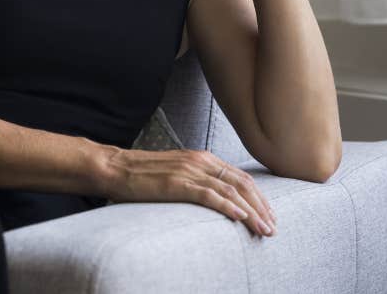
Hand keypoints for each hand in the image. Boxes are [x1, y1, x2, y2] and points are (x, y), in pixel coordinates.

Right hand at [99, 146, 278, 237]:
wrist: (114, 168)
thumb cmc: (142, 176)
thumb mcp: (176, 174)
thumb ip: (196, 181)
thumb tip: (214, 198)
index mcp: (202, 158)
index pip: (240, 177)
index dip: (258, 197)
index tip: (269, 215)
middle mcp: (200, 161)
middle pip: (242, 183)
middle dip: (261, 207)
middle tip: (273, 227)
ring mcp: (189, 171)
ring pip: (231, 190)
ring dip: (251, 212)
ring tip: (263, 229)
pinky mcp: (177, 183)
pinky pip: (210, 195)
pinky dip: (229, 206)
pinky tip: (240, 218)